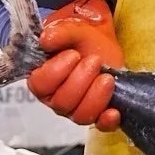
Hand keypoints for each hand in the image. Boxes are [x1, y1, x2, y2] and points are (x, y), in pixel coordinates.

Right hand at [25, 0, 124, 130]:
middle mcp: (56, 97)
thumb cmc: (83, 38)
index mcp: (42, 78)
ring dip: (95, 96)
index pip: (40, 86)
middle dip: (81, 80)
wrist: (104, 41)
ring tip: (106, 77)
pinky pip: (100, 125)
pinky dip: (107, 121)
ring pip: (80, 116)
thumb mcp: (73, 29)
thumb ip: (59, 32)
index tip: (73, 55)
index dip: (57, 72)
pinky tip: (114, 111)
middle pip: (62, 103)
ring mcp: (77, 107)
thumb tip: (46, 40)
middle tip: (94, 60)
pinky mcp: (98, 112)